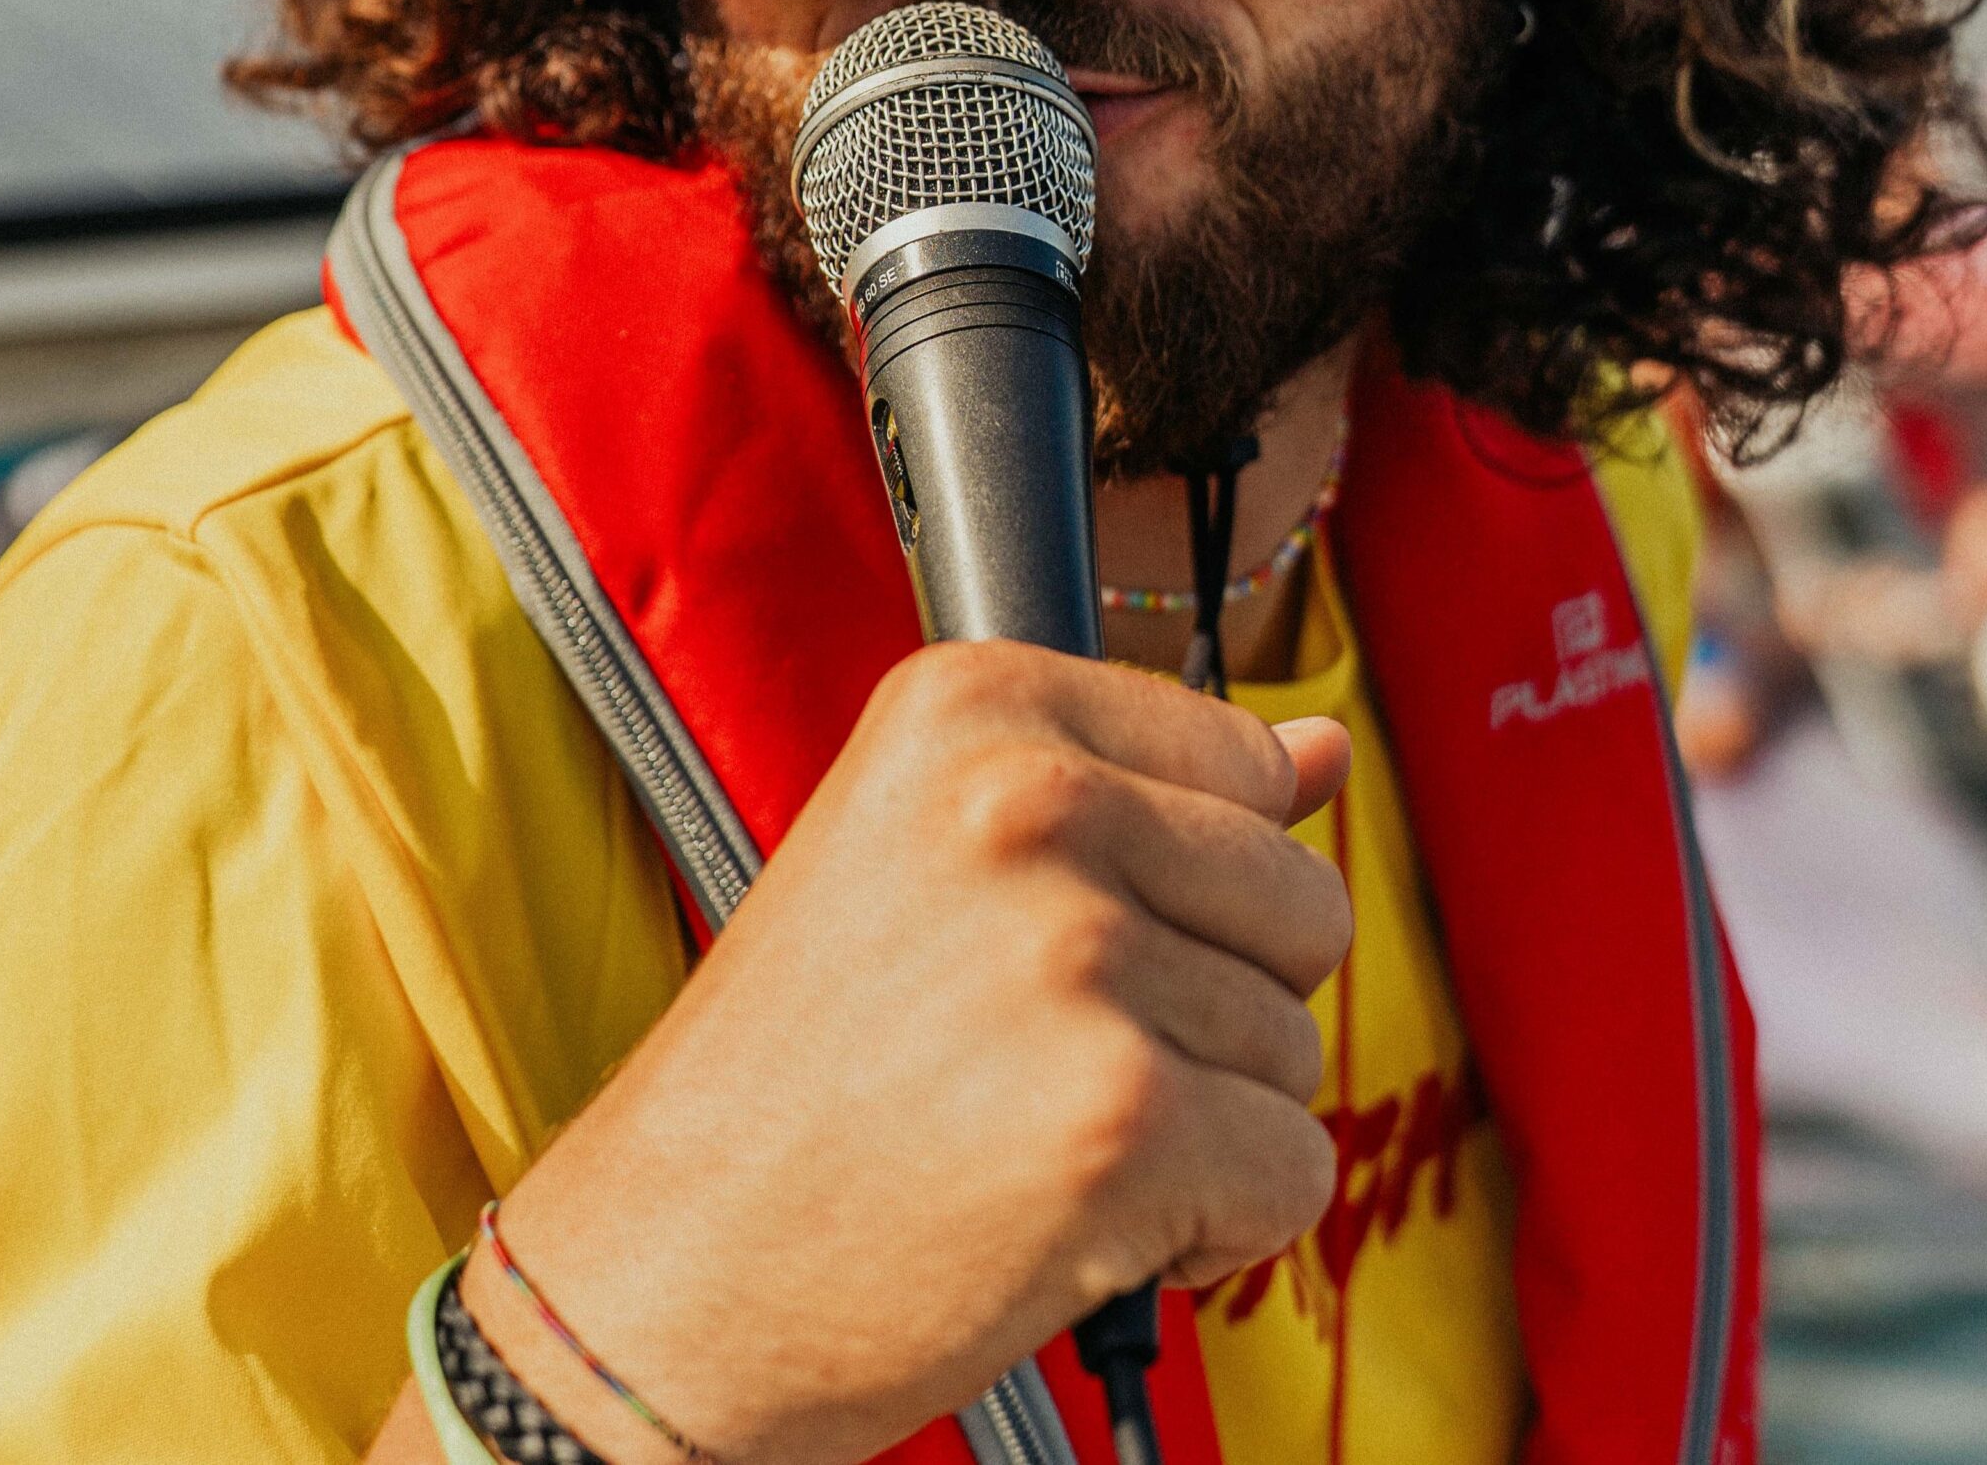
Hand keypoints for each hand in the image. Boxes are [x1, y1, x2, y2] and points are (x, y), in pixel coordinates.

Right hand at [435, 644, 1351, 1464]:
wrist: (660, 1282)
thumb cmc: (792, 1075)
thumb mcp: (931, 857)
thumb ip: (1140, 787)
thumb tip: (1326, 751)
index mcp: (973, 703)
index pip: (1242, 757)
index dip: (1186, 880)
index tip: (1066, 933)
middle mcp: (1026, 800)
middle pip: (1297, 897)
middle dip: (1214, 1002)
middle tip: (1044, 1052)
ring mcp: (1076, 956)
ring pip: (1296, 1041)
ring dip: (1201, 1117)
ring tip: (1030, 1130)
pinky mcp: (1123, 1119)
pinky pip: (1294, 1168)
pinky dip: (1215, 1227)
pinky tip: (1074, 1219)